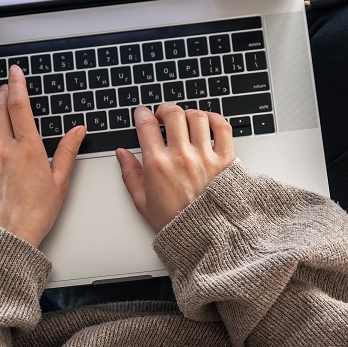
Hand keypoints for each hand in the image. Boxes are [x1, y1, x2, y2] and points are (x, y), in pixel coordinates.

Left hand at [0, 65, 84, 246]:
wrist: (7, 239)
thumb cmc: (34, 216)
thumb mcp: (60, 183)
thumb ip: (68, 153)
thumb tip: (77, 131)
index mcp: (28, 150)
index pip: (20, 106)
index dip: (17, 84)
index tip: (15, 72)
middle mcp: (4, 150)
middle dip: (1, 92)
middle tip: (3, 85)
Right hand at [116, 103, 234, 232]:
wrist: (205, 237)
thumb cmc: (175, 223)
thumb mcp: (142, 202)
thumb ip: (130, 174)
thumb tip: (122, 154)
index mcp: (157, 165)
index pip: (146, 126)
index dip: (142, 114)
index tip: (142, 113)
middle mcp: (181, 156)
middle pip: (173, 114)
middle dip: (165, 109)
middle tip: (163, 115)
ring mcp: (205, 156)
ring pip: (197, 116)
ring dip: (188, 113)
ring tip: (185, 120)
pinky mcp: (225, 160)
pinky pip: (222, 128)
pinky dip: (215, 119)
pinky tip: (208, 122)